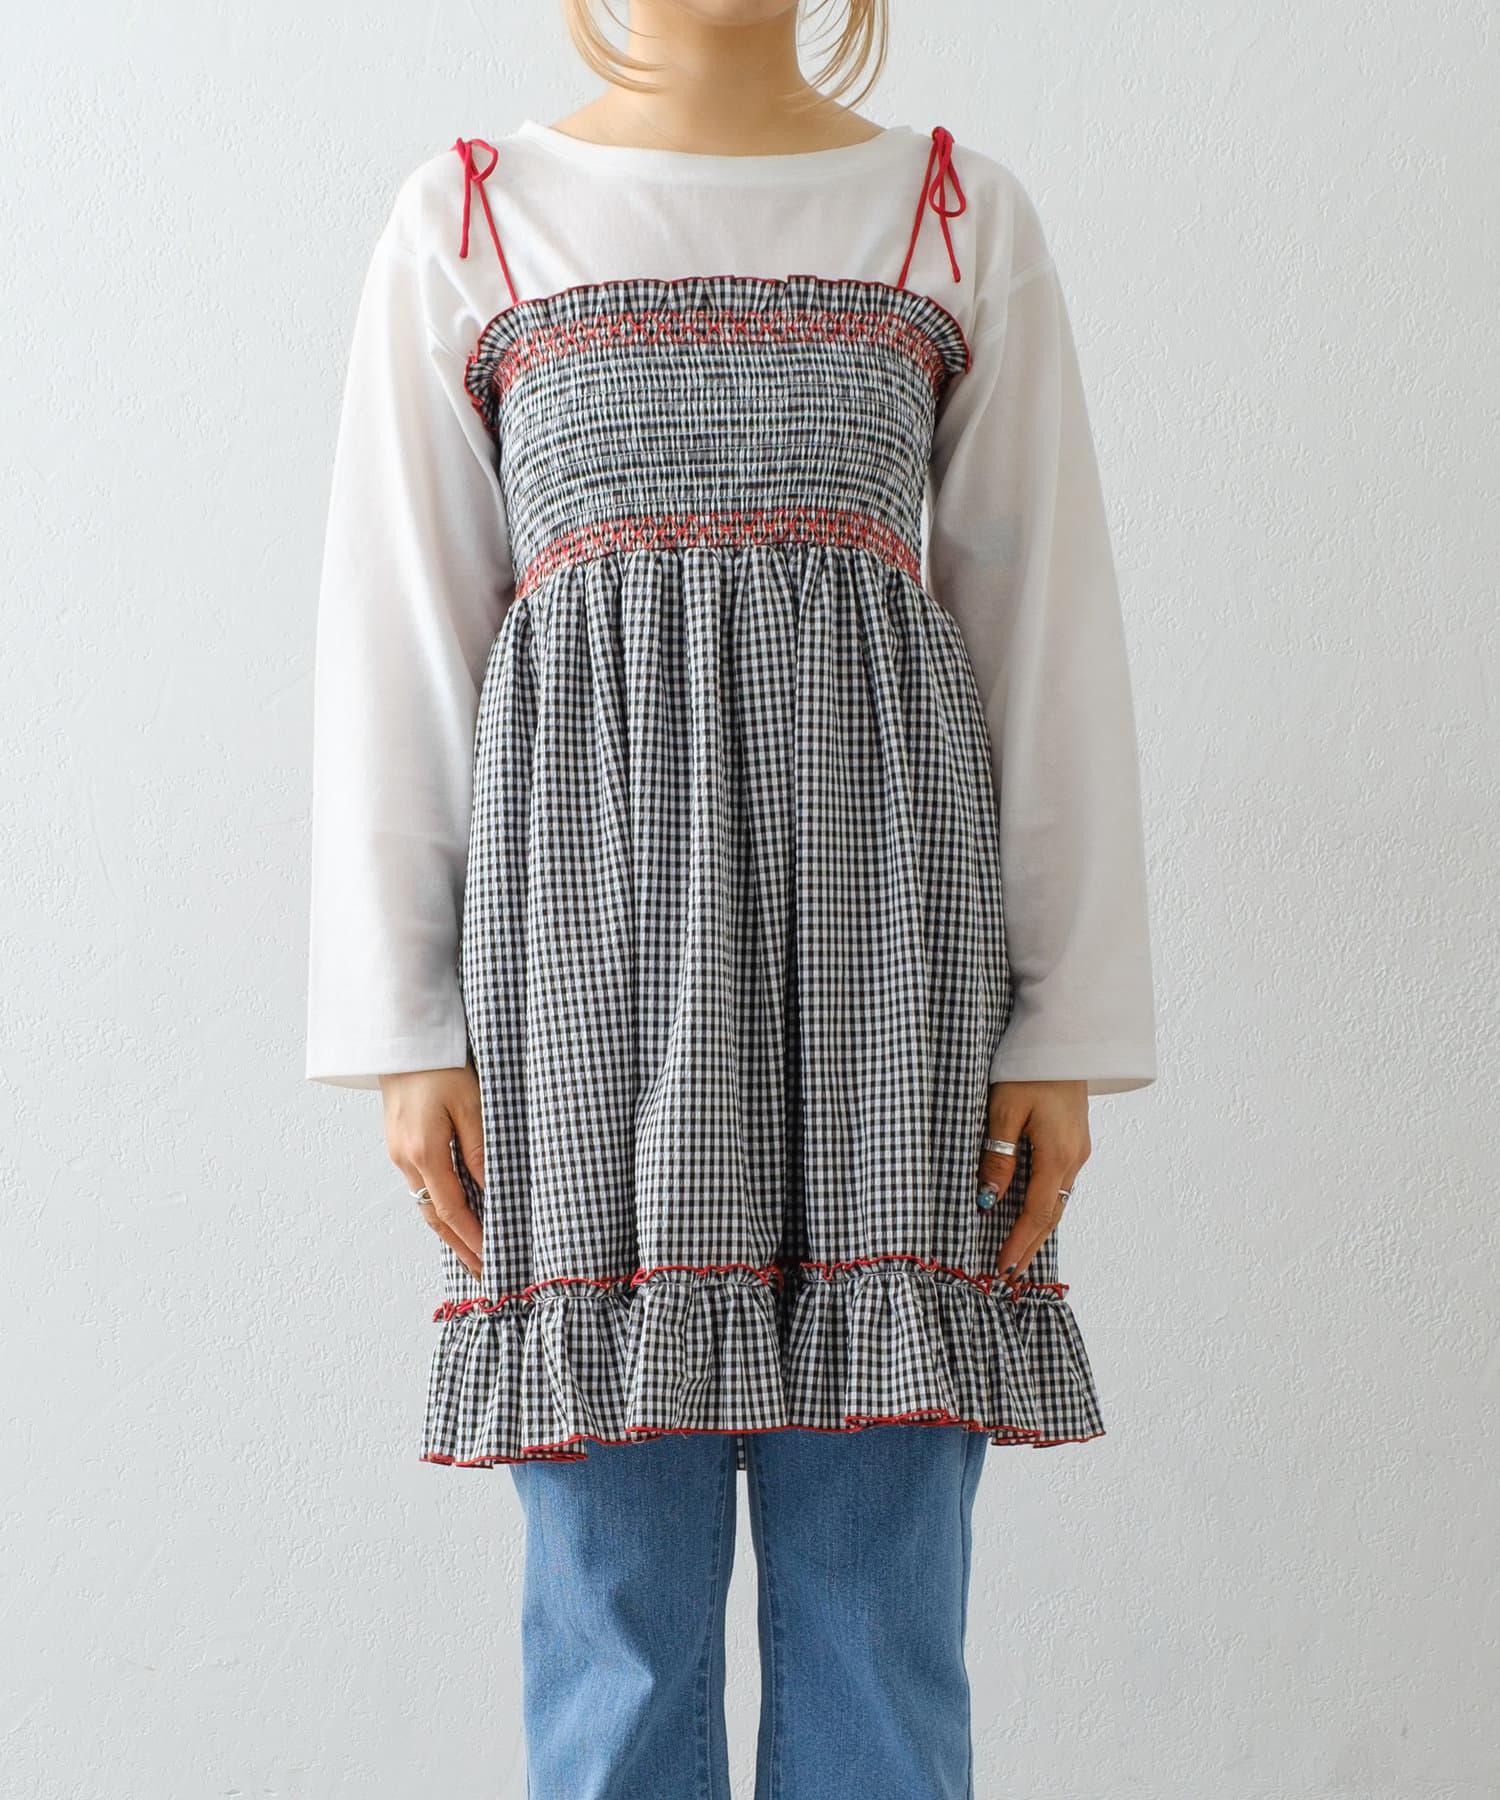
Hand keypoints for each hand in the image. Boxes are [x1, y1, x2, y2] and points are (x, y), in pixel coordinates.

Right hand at [379, 1066, 484, 1282]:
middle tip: (483, 1271)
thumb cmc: (440, 1064)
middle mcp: (406, 1159)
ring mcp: (398, 1152)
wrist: (402, 1040)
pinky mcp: (398, 1143)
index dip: (472, 1238)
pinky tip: (454, 1210)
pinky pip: (420, 1184)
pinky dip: (438, 1204)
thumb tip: (491, 1189)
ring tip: (472, 1249)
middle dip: (459, 1246)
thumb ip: (480, 1148)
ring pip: (424, 1202)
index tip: (492, 1259)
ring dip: (448, 1228)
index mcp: (424, 1152)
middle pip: (433, 1216)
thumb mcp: (470, 1103)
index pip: (451, 1210)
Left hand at [976, 1080, 1089, 1291]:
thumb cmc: (1029, 1068)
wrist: (1065, 1037)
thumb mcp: (1004, 1110)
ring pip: (1057, 1202)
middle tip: (1010, 1279)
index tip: (1002, 1269)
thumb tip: (988, 1200)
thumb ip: (997, 1157)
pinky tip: (1031, 1218)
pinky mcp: (1074, 1141)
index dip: (1019, 1243)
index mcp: (1058, 1154)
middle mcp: (1074, 1158)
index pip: (1037, 1213)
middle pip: (1051, 1216)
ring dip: (1037, 1231)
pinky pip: (1058, 1185)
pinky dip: (1043, 1208)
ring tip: (1017, 1257)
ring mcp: (1077, 1150)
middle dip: (1030, 1248)